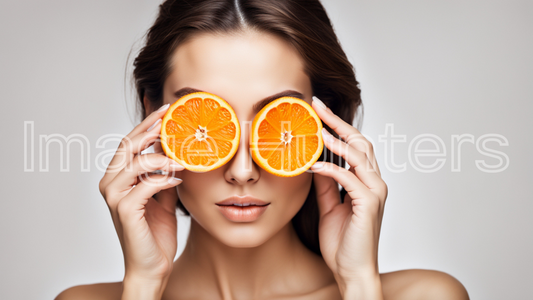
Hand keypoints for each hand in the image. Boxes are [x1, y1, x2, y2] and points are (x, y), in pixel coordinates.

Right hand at [98, 104, 183, 287]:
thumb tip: (175, 148)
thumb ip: (163, 172)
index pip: (130, 143)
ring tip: (183, 156)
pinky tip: (179, 177)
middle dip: (151, 128)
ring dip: (162, 156)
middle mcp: (110, 184)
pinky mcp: (124, 210)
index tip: (166, 110)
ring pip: (135, 163)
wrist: (153, 265)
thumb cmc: (155, 231)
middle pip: (128, 146)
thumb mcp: (163, 195)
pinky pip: (146, 185)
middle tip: (172, 117)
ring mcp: (114, 197)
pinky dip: (164, 178)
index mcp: (117, 178)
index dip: (147, 124)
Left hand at [310, 97, 386, 297]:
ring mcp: (375, 192)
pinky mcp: (369, 204)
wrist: (351, 271)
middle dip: (338, 122)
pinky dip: (331, 169)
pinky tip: (314, 164)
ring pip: (358, 156)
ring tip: (315, 128)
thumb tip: (316, 161)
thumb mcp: (328, 206)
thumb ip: (326, 184)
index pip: (354, 146)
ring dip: (336, 140)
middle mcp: (375, 183)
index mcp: (367, 182)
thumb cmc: (342, 242)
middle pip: (360, 143)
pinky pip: (349, 179)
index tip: (319, 112)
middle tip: (317, 106)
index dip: (338, 127)